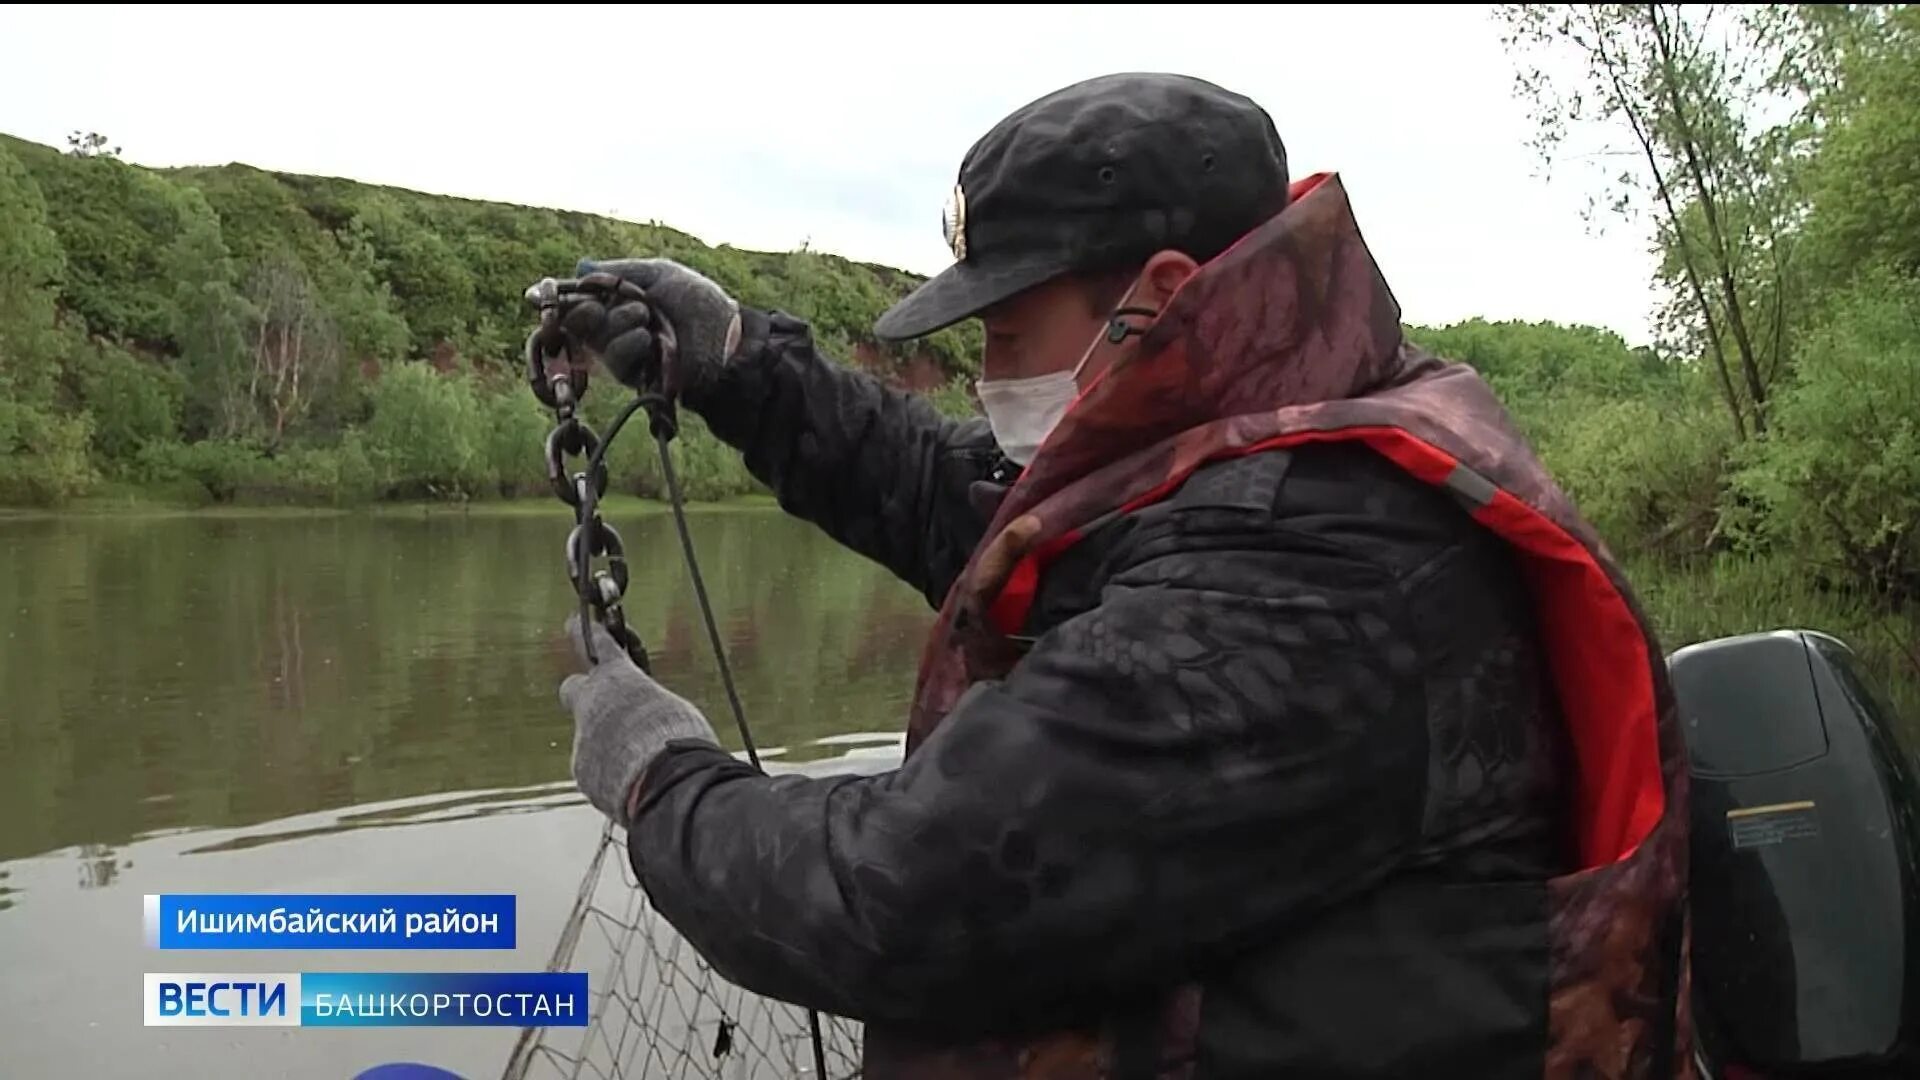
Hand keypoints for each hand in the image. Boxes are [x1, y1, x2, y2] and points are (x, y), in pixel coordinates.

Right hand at [557, 258, 742, 399]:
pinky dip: (627, 344)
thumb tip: (576, 270)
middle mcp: (614, 328)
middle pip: (576, 321)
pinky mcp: (632, 376)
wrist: (727, 337)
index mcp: (618, 300)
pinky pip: (612, 360)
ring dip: (618, 324)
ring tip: (647, 318)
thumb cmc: (699, 302)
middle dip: (586, 310)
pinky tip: (646, 338)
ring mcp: (621, 353)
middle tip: (603, 306)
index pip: (575, 300)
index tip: (540, 294)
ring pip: (595, 340)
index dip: (556, 298)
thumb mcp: (657, 273)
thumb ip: (616, 271)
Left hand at [560, 614, 719, 826]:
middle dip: (583, 693)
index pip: (598, 645)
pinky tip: (636, 785)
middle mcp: (592, 704)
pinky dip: (612, 773)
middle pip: (572, 688)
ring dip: (610, 743)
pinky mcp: (583, 772)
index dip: (586, 633)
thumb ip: (648, 705)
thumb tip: (646, 714)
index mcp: (618, 678)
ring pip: (591, 736)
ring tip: (643, 761)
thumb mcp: (672, 709)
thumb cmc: (680, 738)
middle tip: (605, 705)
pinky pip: (596, 768)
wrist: (665, 781)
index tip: (573, 622)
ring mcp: (583, 740)